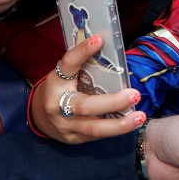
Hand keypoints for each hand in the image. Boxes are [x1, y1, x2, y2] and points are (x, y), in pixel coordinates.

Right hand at [30, 33, 145, 142]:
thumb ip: (83, 65)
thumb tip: (109, 48)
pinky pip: (97, 136)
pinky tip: (131, 123)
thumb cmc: (58, 89)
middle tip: (134, 94)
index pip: (68, 64)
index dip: (82, 51)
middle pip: (86, 106)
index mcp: (55, 82)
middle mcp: (57, 105)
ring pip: (95, 128)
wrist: (39, 116)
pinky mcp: (73, 139)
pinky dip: (115, 129)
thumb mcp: (65, 74)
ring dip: (121, 124)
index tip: (98, 39)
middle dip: (113, 102)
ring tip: (139, 116)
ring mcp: (65, 126)